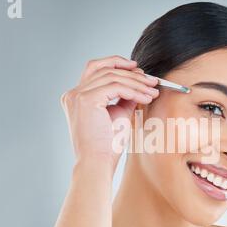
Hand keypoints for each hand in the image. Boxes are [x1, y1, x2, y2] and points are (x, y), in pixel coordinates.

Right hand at [60, 55, 158, 171]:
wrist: (97, 163)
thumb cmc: (106, 146)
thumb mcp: (118, 115)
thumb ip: (125, 98)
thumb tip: (138, 84)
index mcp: (76, 97)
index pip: (95, 68)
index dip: (117, 63)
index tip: (137, 69)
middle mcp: (73, 94)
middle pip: (105, 69)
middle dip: (131, 73)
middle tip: (151, 80)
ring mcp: (77, 96)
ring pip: (112, 76)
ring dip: (137, 82)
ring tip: (152, 90)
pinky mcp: (86, 100)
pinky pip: (116, 87)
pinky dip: (134, 90)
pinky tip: (146, 97)